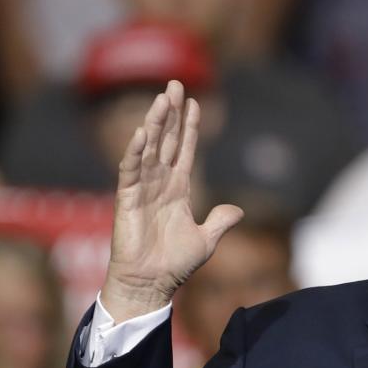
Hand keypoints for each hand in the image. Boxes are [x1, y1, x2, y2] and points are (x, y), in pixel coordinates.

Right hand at [101, 80, 242, 322]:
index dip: (190, 127)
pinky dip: (135, 152)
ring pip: (150, 148)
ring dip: (155, 123)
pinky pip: (130, 170)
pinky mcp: (128, 199)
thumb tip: (239, 210)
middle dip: (172, 113)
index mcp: (179, 190)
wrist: (152, 283)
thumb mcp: (206, 240)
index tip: (196, 103)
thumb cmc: (175, 264)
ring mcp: (143, 189)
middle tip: (175, 84)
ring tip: (163, 98)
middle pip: (167, 140)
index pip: (186, 150)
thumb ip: (220, 221)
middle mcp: (160, 184)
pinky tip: (141, 133)